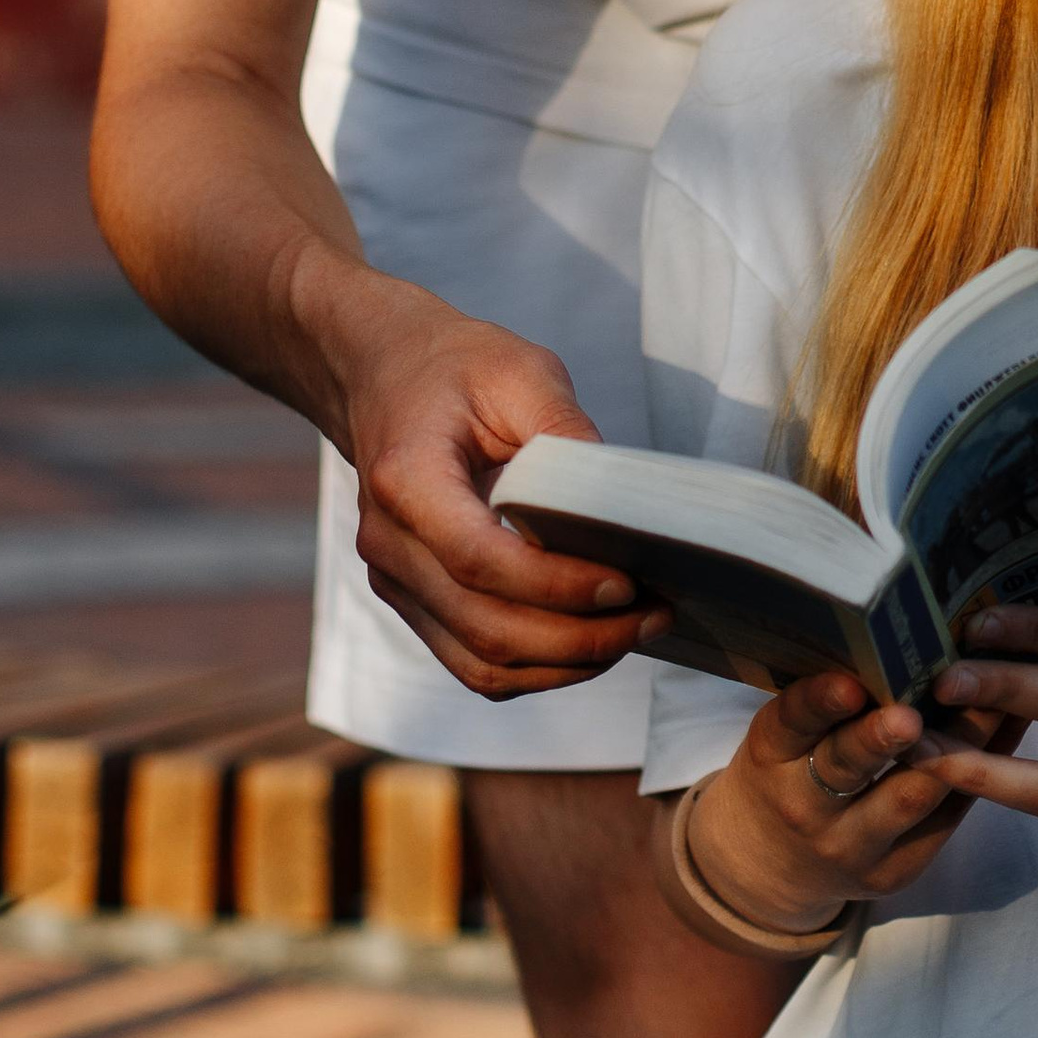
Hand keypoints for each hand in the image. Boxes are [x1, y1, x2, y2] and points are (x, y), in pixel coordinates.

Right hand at [328, 278, 666, 698]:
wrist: (383, 375)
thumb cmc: (454, 368)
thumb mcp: (520, 372)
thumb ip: (566, 434)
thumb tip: (620, 506)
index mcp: (406, 479)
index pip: (480, 559)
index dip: (557, 585)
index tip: (627, 581)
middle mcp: (389, 544)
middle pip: (486, 627)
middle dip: (580, 637)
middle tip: (654, 615)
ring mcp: (395, 581)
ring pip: (481, 664)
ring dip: (565, 664)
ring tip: (636, 632)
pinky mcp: (414, 603)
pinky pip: (473, 662)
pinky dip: (537, 669)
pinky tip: (592, 641)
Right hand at [688, 669, 1005, 934]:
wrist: (775, 866)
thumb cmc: (790, 771)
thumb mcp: (785, 735)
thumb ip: (824, 695)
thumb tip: (895, 623)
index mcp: (772, 755)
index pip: (792, 721)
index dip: (821, 702)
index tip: (850, 684)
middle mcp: (807, 806)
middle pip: (848, 767)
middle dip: (883, 738)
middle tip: (914, 711)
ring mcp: (854, 845)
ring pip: (912, 795)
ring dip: (959, 742)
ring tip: (995, 697)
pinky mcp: (897, 870)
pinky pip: (947, 817)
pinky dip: (983, 768)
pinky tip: (1012, 725)